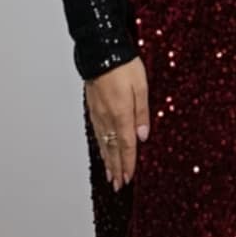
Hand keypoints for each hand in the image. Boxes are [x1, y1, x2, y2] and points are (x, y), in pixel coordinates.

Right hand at [85, 56, 148, 189]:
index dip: (128, 164)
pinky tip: (102, 150)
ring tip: (110, 175)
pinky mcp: (93, 107)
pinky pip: (97, 133)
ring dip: (107, 161)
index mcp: (121, 114)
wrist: (100, 50)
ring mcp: (98, 113)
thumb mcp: (141, 86)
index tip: (128, 179)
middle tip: (118, 185)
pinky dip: (100, 146)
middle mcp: (107, 117)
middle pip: (113, 149)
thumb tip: (143, 136)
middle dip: (117, 168)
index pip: (126, 146)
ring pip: (103, 143)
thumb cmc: (124, 65)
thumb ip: (142, 113)